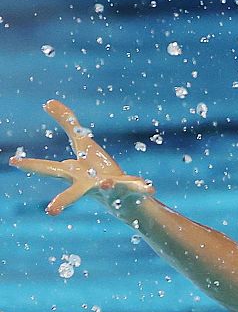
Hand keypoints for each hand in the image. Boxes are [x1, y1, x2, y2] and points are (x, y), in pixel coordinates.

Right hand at [9, 100, 153, 214]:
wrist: (125, 200)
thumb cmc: (99, 171)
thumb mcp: (83, 144)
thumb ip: (67, 123)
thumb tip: (48, 101)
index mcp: (75, 174)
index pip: (49, 169)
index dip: (31, 165)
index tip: (13, 161)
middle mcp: (89, 185)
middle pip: (74, 192)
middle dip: (63, 200)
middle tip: (51, 210)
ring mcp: (111, 191)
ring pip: (107, 191)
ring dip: (106, 187)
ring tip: (106, 184)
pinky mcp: (131, 192)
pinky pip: (138, 190)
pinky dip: (143, 188)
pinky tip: (150, 188)